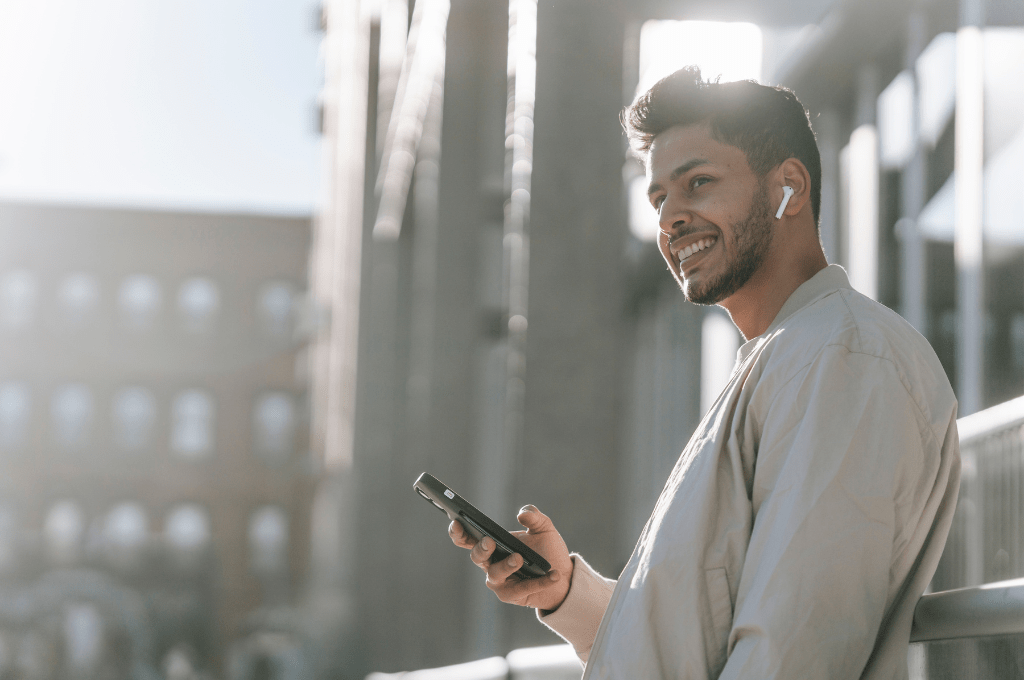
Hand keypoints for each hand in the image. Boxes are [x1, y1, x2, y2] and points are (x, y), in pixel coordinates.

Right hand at [449, 504, 573, 611]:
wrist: (563, 574)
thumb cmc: (546, 550)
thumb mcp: (543, 528)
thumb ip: (534, 516)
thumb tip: (522, 514)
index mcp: (491, 544)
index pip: (468, 539)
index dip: (458, 532)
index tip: (457, 521)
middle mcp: (490, 563)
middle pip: (477, 557)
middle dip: (481, 549)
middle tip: (490, 541)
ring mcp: (499, 581)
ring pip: (494, 574)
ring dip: (506, 566)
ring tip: (519, 558)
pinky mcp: (512, 595)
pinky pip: (522, 589)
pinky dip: (538, 582)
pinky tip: (553, 574)